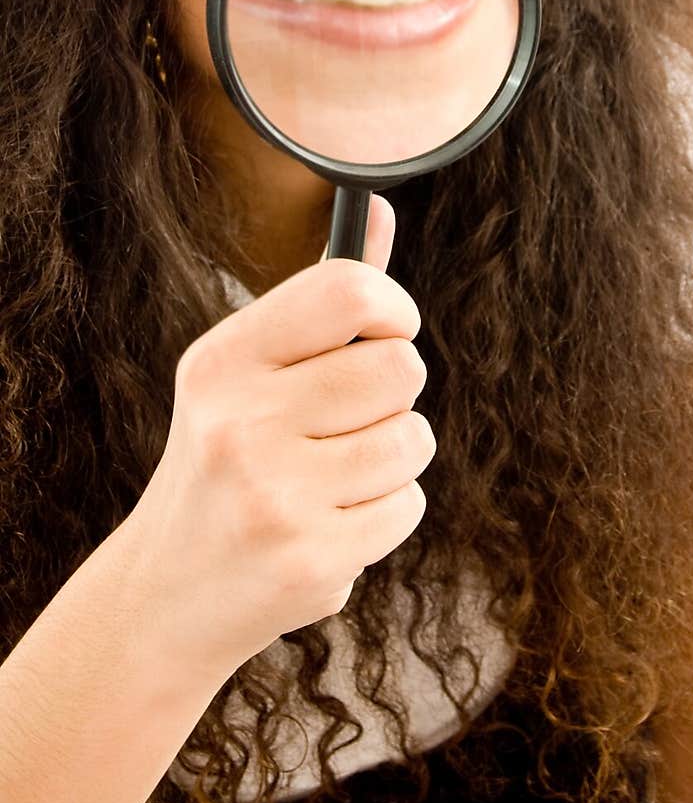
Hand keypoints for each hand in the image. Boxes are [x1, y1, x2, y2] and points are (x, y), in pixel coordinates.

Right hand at [124, 195, 433, 675]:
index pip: (349, 290)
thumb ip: (321, 299)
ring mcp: (274, 495)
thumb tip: (377, 208)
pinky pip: (409, 503)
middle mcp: (239, 422)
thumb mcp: (250, 372)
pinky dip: (386, 512)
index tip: (386, 331)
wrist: (169, 593)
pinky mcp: (310, 557)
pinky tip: (330, 522)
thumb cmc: (227, 459)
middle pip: (400, 367)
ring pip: (414, 438)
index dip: (392, 307)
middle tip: (351, 417)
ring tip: (335, 476)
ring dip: (393, 456)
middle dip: (394, 392)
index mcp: (222, 360)